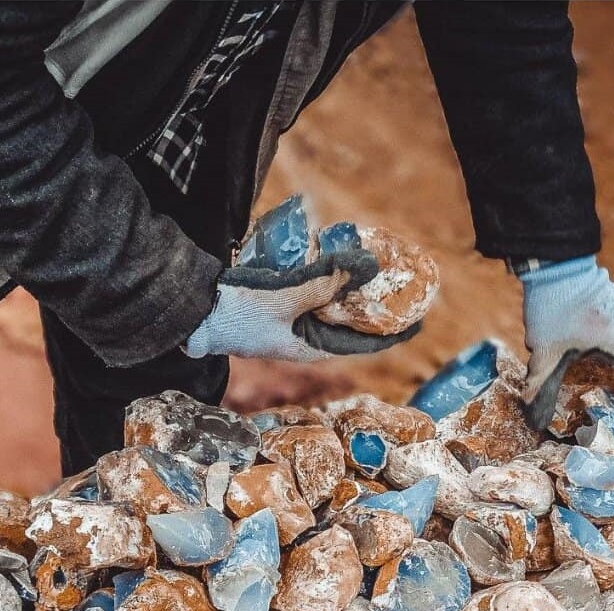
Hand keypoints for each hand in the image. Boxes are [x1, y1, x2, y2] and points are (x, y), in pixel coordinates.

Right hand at [185, 250, 420, 360]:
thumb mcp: (286, 298)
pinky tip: (333, 260)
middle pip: (349, 322)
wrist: (194, 310)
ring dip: (349, 288)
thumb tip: (364, 267)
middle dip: (372, 304)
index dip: (392, 332)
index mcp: (311, 348)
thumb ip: (324, 284)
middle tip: (396, 283)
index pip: (363, 343)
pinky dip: (324, 279)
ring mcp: (290, 323)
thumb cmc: (239, 313)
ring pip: (330, 306)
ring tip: (371, 268)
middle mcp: (305, 338)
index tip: (418, 320)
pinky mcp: (276, 305)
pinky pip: (310, 294)